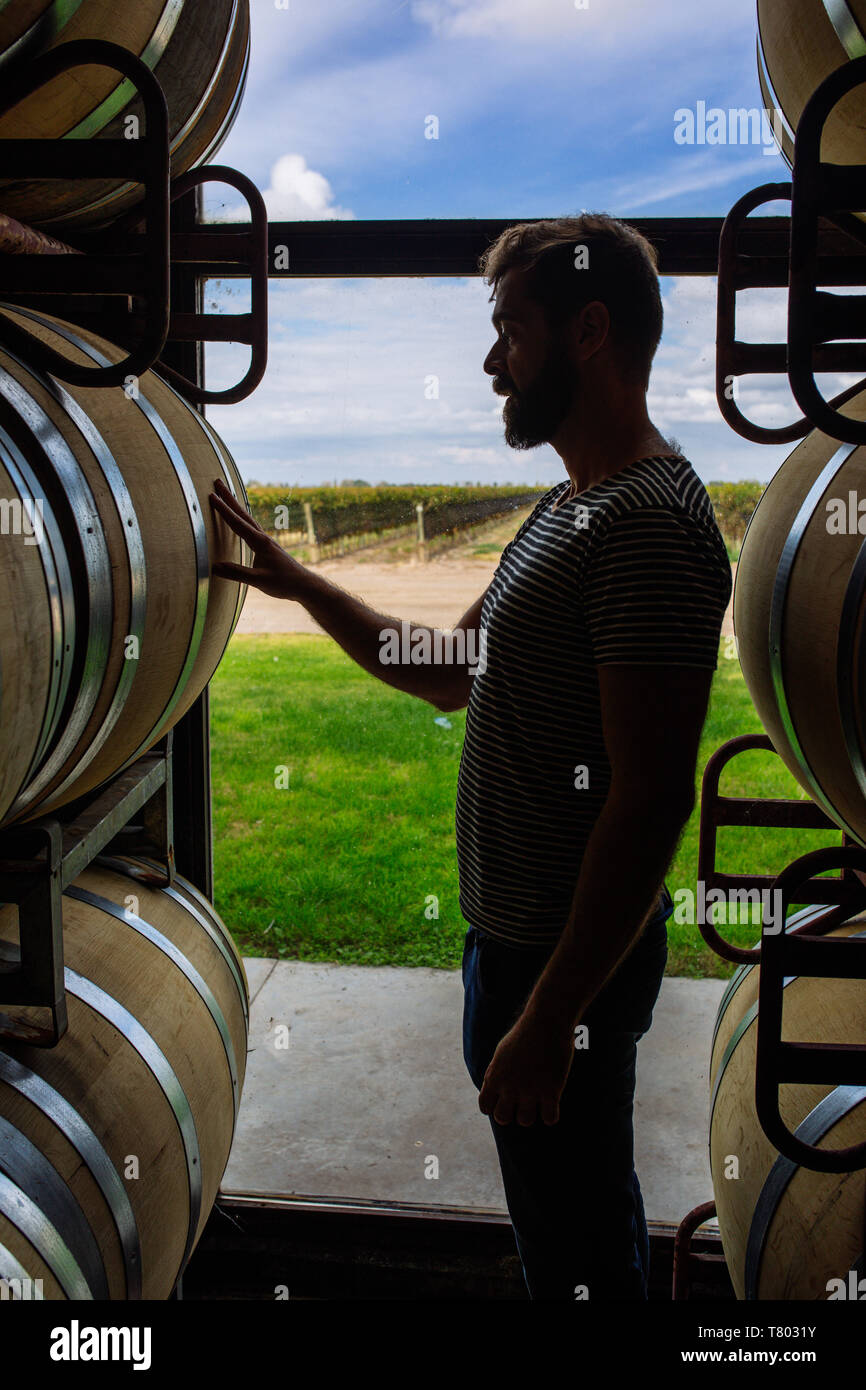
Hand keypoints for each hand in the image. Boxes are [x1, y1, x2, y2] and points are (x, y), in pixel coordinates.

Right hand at [208, 477, 311, 600]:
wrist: (304, 585)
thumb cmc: (284, 582)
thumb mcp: (259, 581)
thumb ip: (236, 573)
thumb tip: (214, 567)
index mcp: (260, 542)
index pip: (237, 523)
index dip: (223, 510)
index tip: (211, 496)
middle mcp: (263, 537)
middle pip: (242, 514)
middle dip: (229, 498)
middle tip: (217, 481)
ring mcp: (266, 541)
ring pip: (247, 519)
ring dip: (235, 506)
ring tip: (226, 495)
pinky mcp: (267, 547)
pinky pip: (251, 527)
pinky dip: (243, 519)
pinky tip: (241, 521)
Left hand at [478, 1013, 574, 1125]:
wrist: (547, 1022)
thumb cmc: (525, 1034)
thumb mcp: (502, 1052)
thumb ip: (495, 1072)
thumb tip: (492, 1089)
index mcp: (495, 1076)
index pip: (485, 1106)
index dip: (494, 1105)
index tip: (505, 1099)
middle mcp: (509, 1086)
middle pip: (503, 1118)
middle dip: (511, 1113)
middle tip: (521, 1102)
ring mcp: (530, 1090)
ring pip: (525, 1121)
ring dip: (531, 1114)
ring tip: (537, 1102)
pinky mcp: (551, 1091)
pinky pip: (550, 1119)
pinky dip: (551, 1115)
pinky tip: (553, 1103)